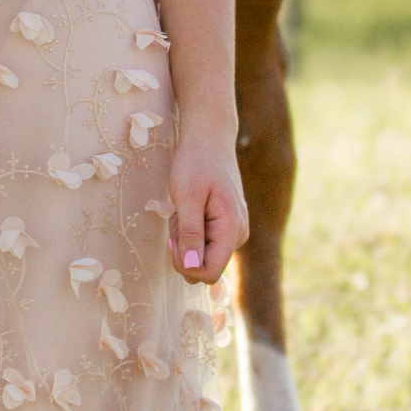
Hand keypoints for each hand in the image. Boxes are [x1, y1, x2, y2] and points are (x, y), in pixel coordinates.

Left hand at [167, 129, 247, 284]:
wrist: (208, 138)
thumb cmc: (196, 162)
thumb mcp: (187, 197)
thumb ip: (190, 234)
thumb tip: (192, 268)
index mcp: (232, 230)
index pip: (209, 273)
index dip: (184, 264)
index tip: (172, 238)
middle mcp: (238, 235)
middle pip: (204, 267)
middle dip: (183, 250)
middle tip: (177, 217)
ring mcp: (234, 231)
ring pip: (201, 255)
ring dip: (184, 238)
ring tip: (183, 209)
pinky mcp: (226, 227)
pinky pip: (204, 243)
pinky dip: (189, 231)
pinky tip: (189, 209)